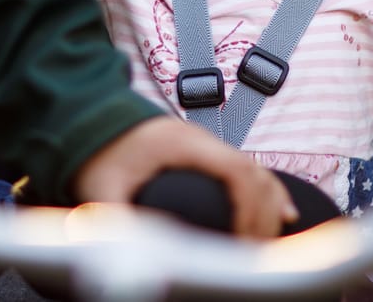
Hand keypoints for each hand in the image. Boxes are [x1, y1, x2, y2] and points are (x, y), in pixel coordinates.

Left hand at [72, 116, 297, 237]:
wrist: (88, 116)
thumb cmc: (95, 152)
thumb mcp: (100, 188)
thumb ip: (115, 217)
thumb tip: (128, 251)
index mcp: (182, 144)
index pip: (236, 171)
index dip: (250, 209)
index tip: (245, 244)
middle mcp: (201, 140)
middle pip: (254, 173)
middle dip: (265, 216)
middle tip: (259, 255)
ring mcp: (206, 143)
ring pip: (256, 171)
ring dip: (272, 206)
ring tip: (274, 242)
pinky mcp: (204, 152)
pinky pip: (248, 170)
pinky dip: (269, 193)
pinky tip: (284, 214)